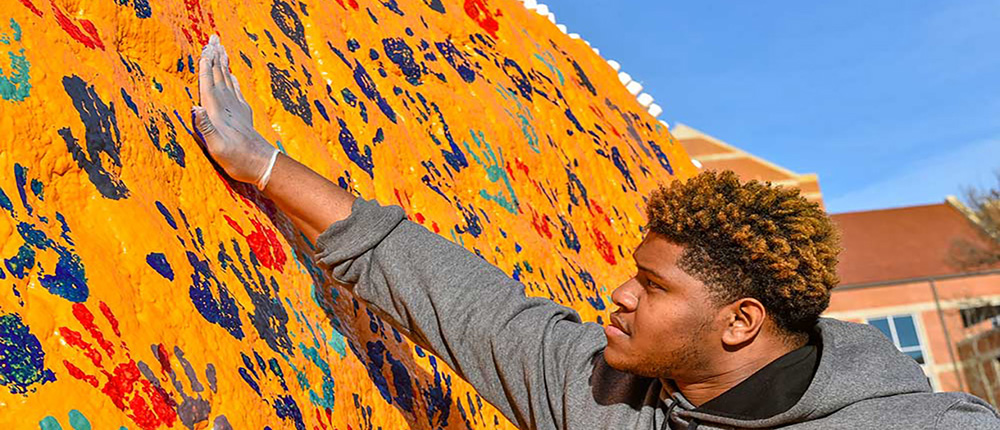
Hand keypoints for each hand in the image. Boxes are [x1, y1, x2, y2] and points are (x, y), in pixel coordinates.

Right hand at [193, 34, 277, 187]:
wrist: (263, 165)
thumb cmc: (238, 159)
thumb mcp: (217, 148)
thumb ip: (206, 128)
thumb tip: (195, 108)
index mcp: (217, 112)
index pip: (209, 84)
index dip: (205, 67)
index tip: (204, 49)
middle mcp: (227, 107)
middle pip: (219, 76)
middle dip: (215, 57)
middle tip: (214, 38)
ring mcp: (237, 109)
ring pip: (227, 80)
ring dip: (223, 64)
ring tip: (220, 48)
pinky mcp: (243, 115)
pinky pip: (236, 91)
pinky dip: (232, 80)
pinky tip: (232, 74)